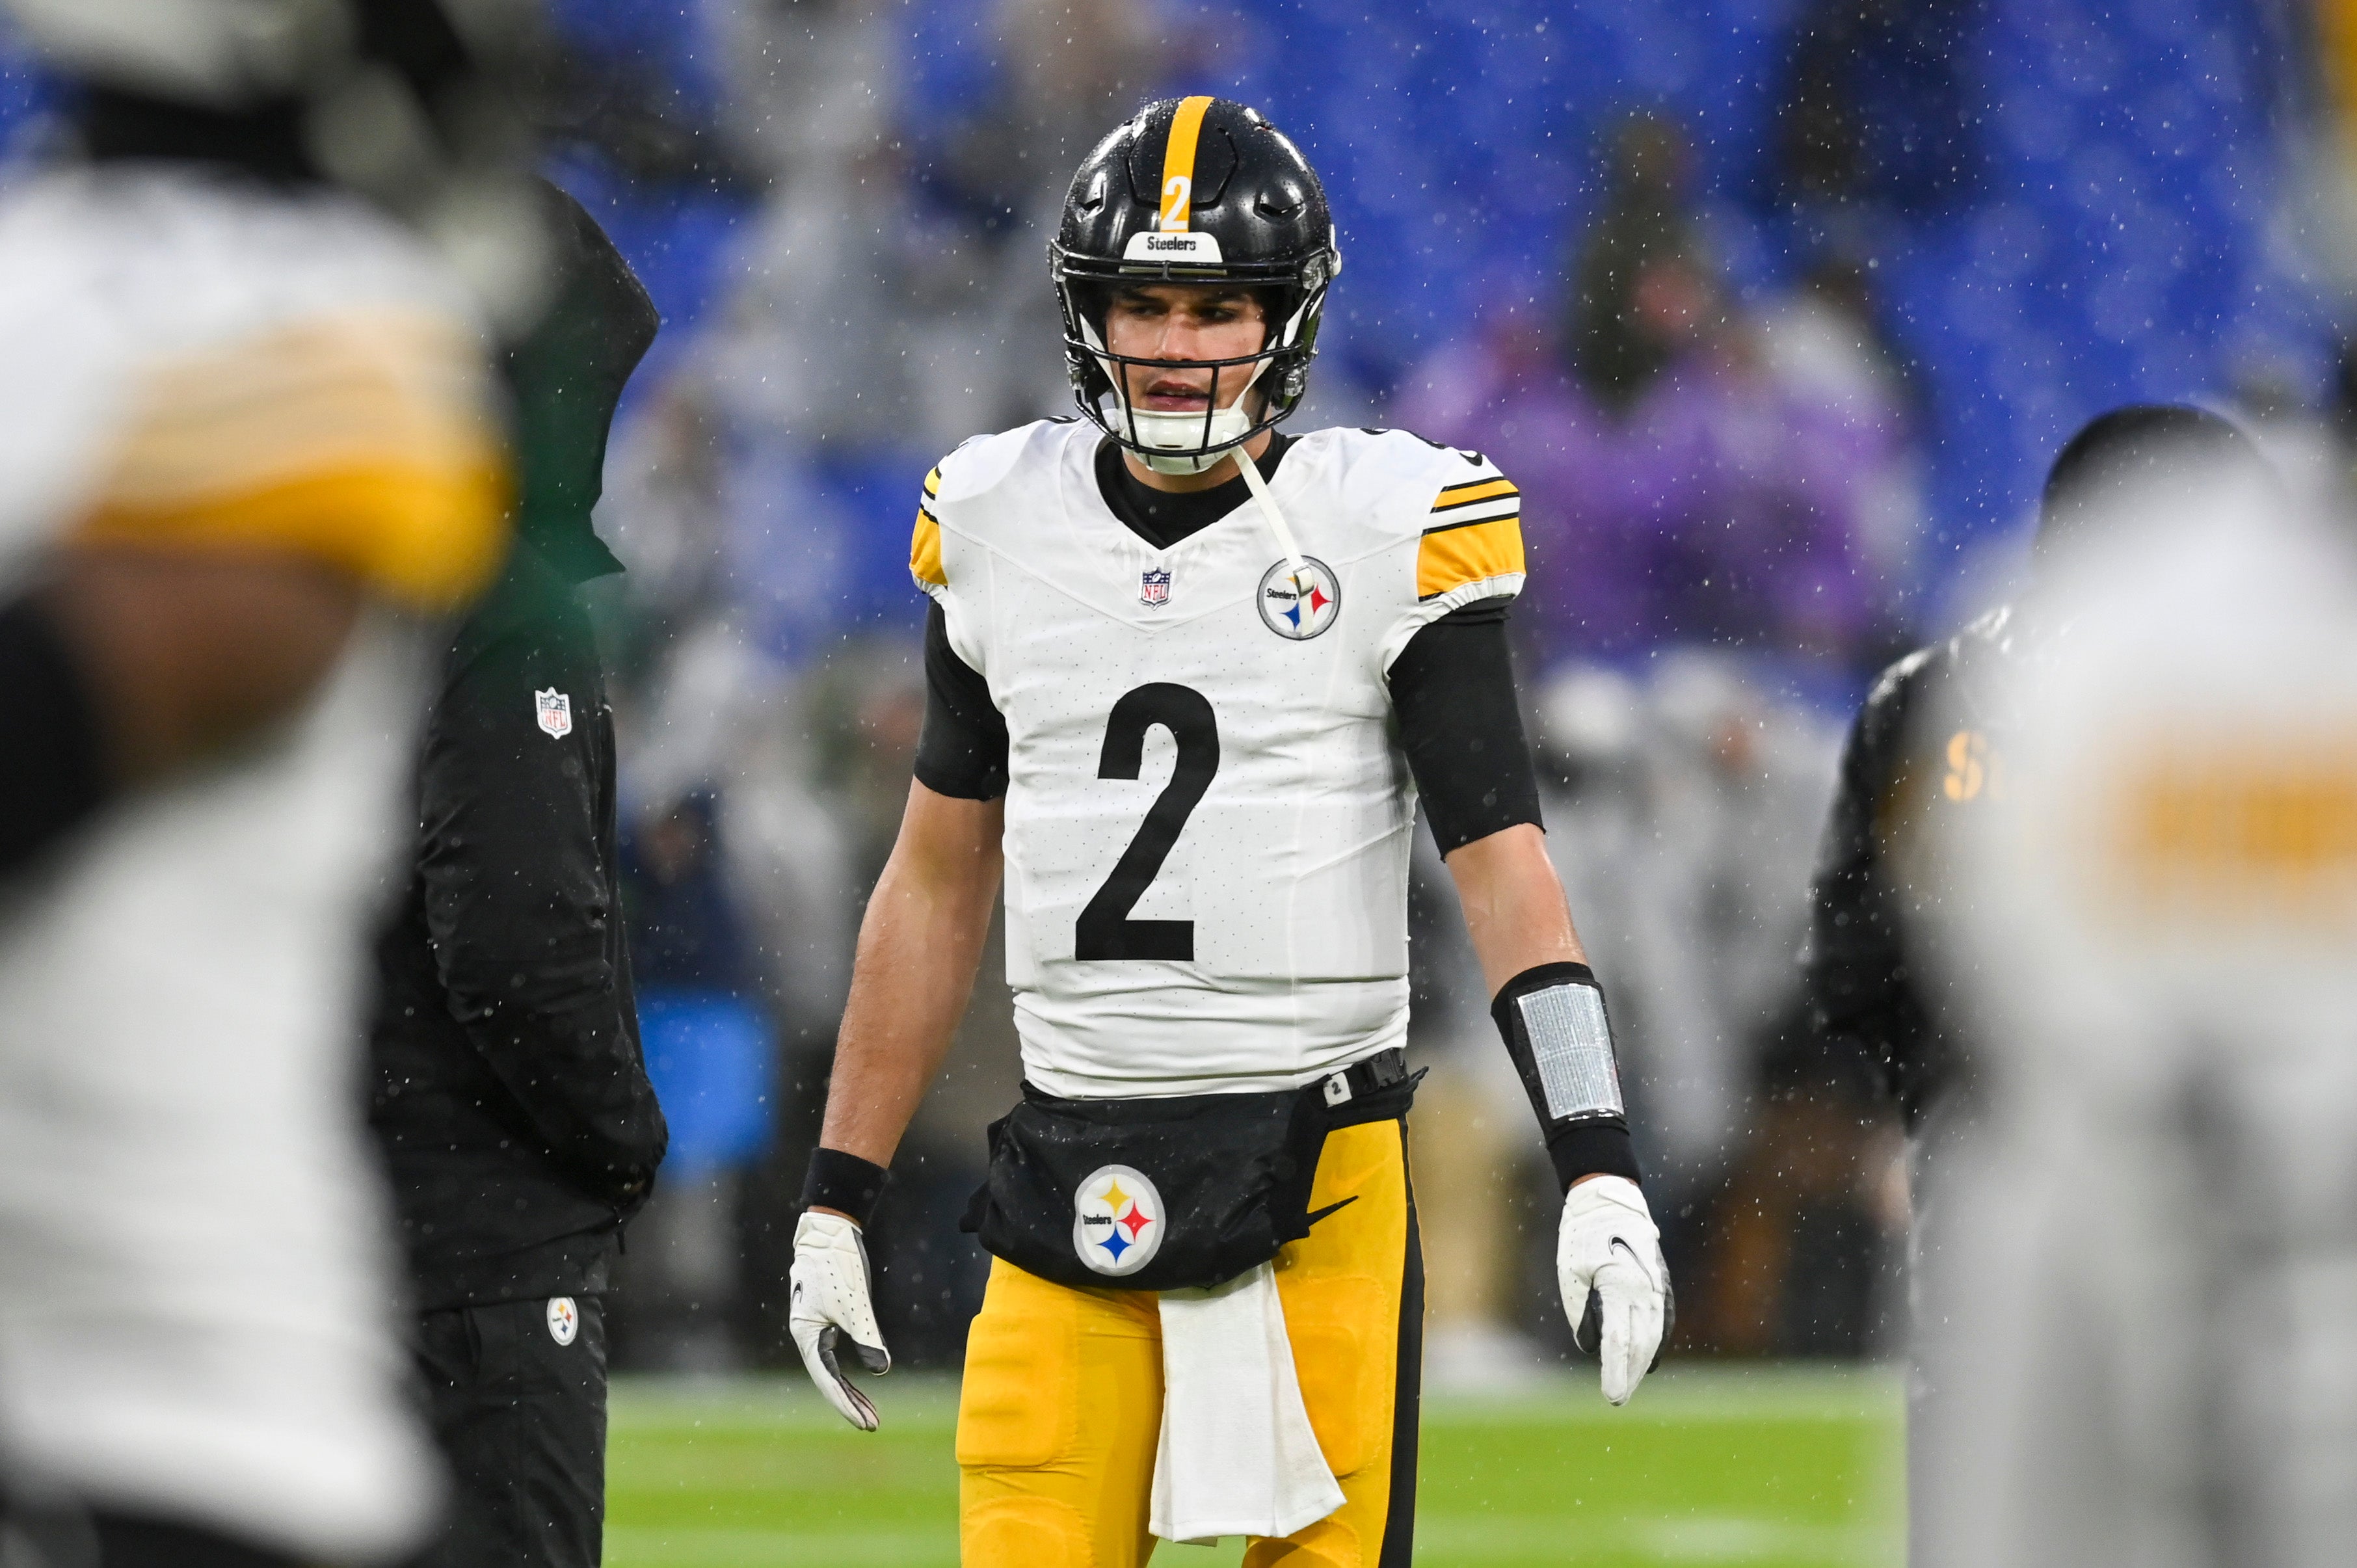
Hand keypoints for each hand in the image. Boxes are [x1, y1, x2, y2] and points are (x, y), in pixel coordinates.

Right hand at [790, 1210, 890, 1429]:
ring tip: (871, 1411)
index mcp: (806, 1335)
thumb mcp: (856, 1303)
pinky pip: (836, 1353)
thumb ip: (868, 1338)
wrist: (828, 1229)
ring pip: (832, 1368)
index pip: (827, 1380)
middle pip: (828, 1379)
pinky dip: (851, 1368)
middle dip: (850, 1402)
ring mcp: (815, 1326)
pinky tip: (864, 1380)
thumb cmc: (838, 1264)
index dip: (846, 1404)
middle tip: (873, 1424)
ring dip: (851, 1389)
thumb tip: (881, 1370)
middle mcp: (807, 1335)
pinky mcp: (825, 1317)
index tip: (865, 1423)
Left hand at [1557, 1175, 1671, 1404]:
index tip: (1611, 1397)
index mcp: (1619, 1289)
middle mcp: (1643, 1291)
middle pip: (1640, 1345)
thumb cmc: (1582, 1238)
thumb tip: (1595, 1347)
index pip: (1618, 1343)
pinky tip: (1650, 1357)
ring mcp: (1656, 1287)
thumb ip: (1584, 1313)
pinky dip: (1657, 1341)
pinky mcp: (1660, 1282)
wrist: (1608, 1202)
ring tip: (1630, 1381)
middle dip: (1628, 1374)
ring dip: (1642, 1361)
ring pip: (1654, 1334)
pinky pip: (1663, 1319)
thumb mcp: (1572, 1275)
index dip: (1615, 1373)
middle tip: (1617, 1398)